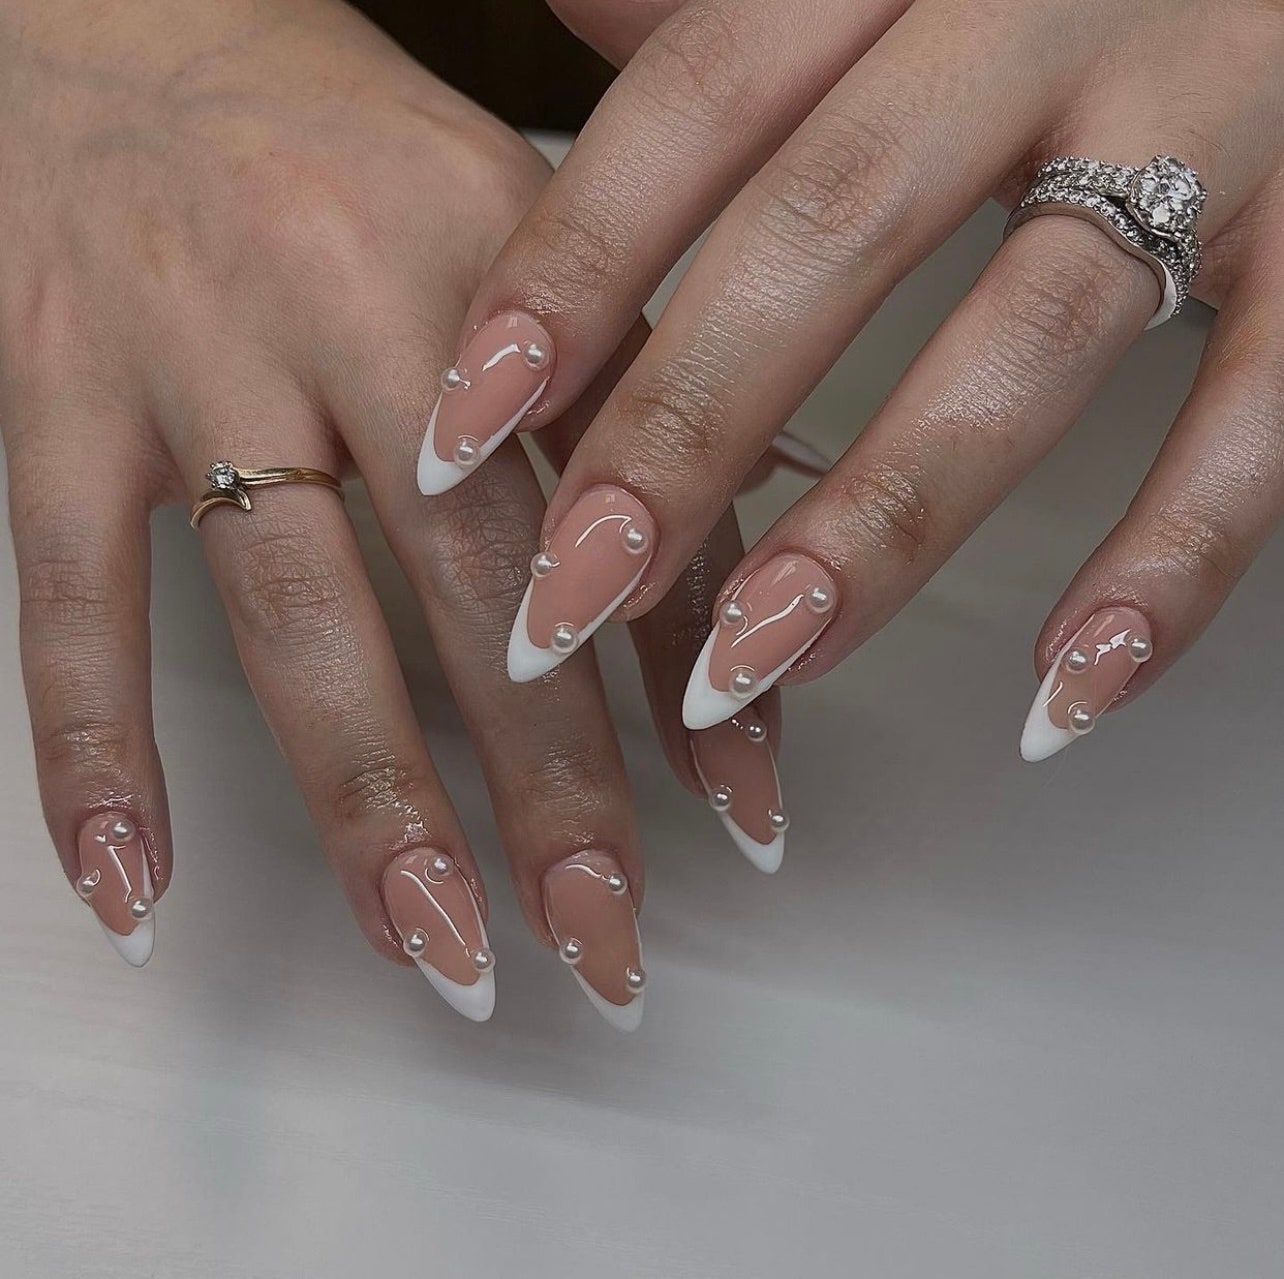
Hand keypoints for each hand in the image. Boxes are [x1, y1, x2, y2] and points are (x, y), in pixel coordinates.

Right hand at [0, 0, 779, 1026]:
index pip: (630, 489)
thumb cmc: (352, 162)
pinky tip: (136, 886)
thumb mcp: (525, 238)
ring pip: (292, 612)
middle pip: (473, 576)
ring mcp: (196, 364)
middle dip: (546, 772)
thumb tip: (755, 554)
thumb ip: (635, 397)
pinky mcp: (56, 402)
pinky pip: (67, 598)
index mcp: (503, 266)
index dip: (695, 657)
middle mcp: (356, 310)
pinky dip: (94, 752)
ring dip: (368, 797)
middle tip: (599, 927)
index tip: (743, 811)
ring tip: (436, 943)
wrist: (132, 35)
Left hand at [427, 0, 1283, 758]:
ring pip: (1029, 338)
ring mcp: (1214, 121)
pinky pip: (1262, 417)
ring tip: (751, 668)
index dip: (571, 270)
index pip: (698, 101)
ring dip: (878, 529)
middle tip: (571, 595)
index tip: (463, 430)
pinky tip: (1064, 691)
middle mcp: (1052, 14)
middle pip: (831, 230)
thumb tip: (560, 15)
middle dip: (685, 432)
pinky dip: (1170, 566)